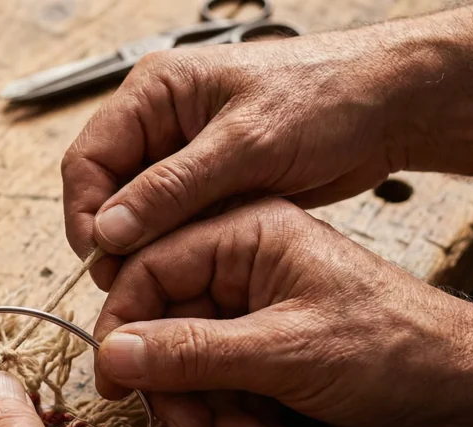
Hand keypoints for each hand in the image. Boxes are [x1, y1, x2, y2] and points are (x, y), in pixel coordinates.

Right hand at [62, 0, 472, 288]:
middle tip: (126, 285)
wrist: (388, 103)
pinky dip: (174, 247)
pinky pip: (173, 220)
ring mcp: (184, 152)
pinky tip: (185, 275)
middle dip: (112, 238)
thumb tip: (109, 230)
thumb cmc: (326, 98)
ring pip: (137, 211)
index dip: (84, 214)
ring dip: (143, 248)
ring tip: (156, 287)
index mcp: (155, 92)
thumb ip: (172, 189)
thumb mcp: (246, 145)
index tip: (99, 261)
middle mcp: (161, 120)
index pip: (88, 159)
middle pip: (105, 189)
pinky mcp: (209, 180)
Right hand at [94, 198, 472, 426]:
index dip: (125, 328)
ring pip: (194, 365)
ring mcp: (255, 309)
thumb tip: (115, 353)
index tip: (116, 382)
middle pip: (167, 326)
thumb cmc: (392, 348)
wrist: (461, 390)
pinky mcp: (267, 349)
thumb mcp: (281, 351)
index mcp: (245, 234)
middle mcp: (243, 266)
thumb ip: (191, 352)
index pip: (150, 270)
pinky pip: (225, 386)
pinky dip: (244, 423)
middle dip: (181, 390)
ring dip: (217, 417)